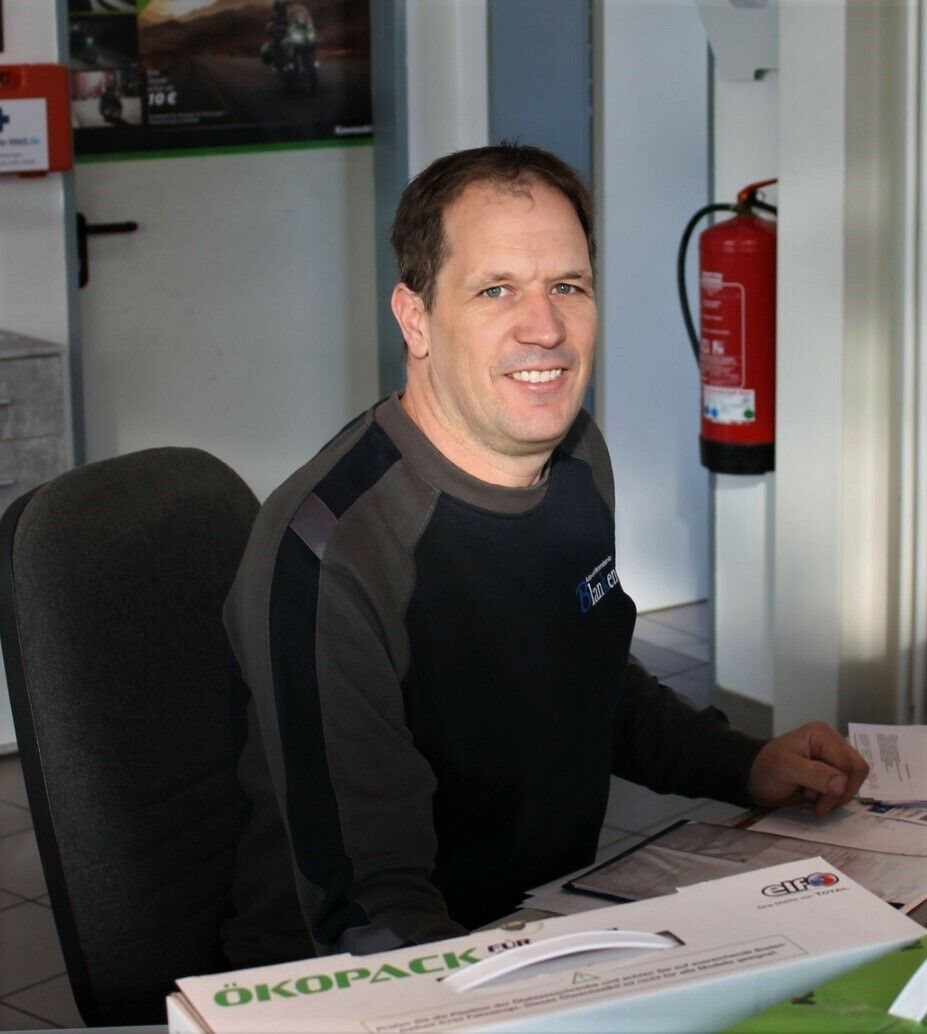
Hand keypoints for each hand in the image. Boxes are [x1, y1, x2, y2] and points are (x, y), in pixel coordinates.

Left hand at [747, 721, 868, 815]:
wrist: (756, 779)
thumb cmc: (767, 769)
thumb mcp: (786, 769)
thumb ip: (814, 774)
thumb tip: (842, 783)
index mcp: (822, 734)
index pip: (847, 763)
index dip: (838, 786)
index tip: (818, 801)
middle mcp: (833, 742)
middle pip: (857, 770)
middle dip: (840, 792)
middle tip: (818, 802)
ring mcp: (834, 757)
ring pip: (854, 780)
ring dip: (836, 796)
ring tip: (813, 797)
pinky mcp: (833, 771)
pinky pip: (847, 787)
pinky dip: (834, 798)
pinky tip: (816, 798)